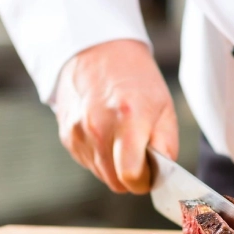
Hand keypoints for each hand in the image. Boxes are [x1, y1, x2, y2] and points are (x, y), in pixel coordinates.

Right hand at [54, 39, 177, 193]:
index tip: (151, 174)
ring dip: (115, 167)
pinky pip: (88, 162)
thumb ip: (167, 144)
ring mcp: (78, 133)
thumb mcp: (164, 106)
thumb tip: (163, 174)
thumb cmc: (137, 79)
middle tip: (142, 156)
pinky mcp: (67, 136)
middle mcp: (99, 128)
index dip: (145, 181)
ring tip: (124, 138)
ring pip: (101, 175)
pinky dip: (101, 156)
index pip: (130, 175)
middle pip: (116, 181)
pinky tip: (108, 133)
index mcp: (129, 119)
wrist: (98, 52)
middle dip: (132, 176)